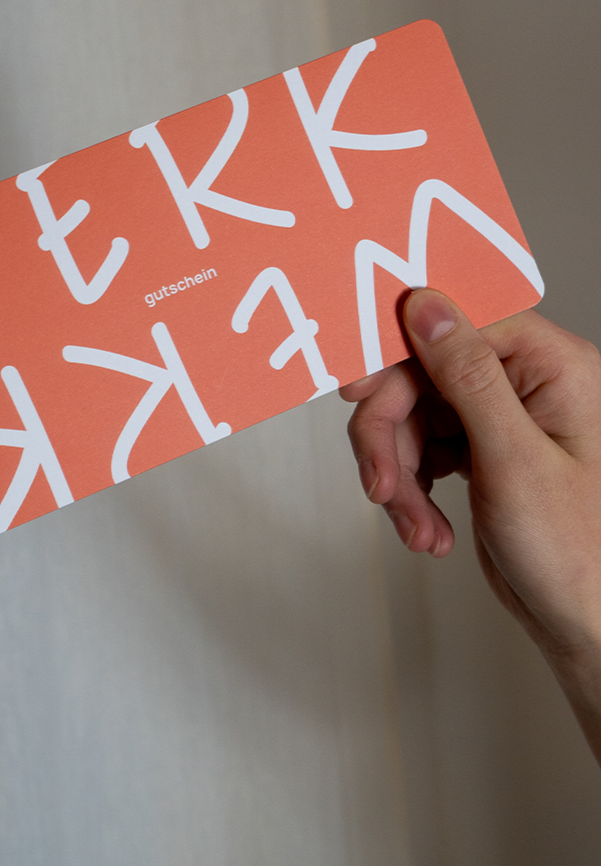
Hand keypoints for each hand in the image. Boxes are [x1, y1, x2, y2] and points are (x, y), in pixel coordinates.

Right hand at [341, 290, 600, 759]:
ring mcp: (501, 419)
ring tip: (415, 524)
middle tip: (380, 483)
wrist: (587, 629)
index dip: (400, 353)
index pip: (458, 326)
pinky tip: (426, 526)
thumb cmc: (580, 554)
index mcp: (553, 367)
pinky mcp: (482, 451)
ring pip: (413, 416)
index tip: (358, 388)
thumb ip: (468, 376)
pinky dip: (412, 489)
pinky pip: (423, 449)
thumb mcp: (514, 460)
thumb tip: (427, 308)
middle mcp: (527, 384)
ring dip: (400, 474)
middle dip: (391, 435)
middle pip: (423, 374)